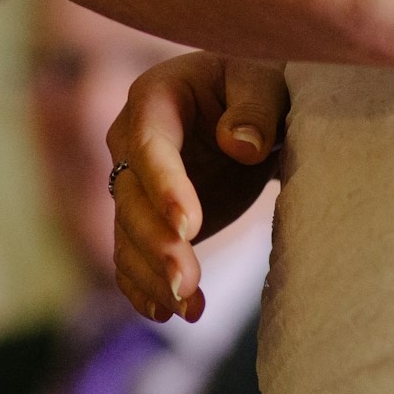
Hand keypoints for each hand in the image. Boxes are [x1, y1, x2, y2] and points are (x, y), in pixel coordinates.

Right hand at [107, 53, 287, 322]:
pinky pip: (132, 255)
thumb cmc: (260, 81)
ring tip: (189, 309)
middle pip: (131, 198)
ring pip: (128, 234)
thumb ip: (256, 105)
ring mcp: (137, 183)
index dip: (165, 186)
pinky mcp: (148, 219)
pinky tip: (167, 314)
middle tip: (187, 283)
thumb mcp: (265, 78)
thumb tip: (240, 145)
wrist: (251, 102)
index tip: (189, 226)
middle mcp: (131, 141)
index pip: (150, 145)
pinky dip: (143, 287)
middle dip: (156, 244)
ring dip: (151, 275)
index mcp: (156, 98)